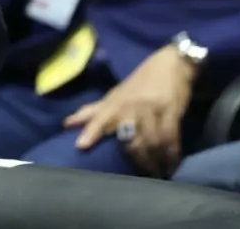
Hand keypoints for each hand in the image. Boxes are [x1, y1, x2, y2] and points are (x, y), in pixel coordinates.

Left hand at [64, 46, 195, 176]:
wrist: (170, 64)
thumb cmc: (138, 83)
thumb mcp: (114, 95)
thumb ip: (92, 112)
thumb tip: (67, 124)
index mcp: (114, 104)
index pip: (99, 118)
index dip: (90, 131)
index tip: (81, 146)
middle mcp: (131, 107)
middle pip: (129, 137)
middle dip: (133, 157)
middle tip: (136, 174)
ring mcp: (152, 110)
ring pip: (151, 141)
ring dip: (153, 161)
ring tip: (154, 175)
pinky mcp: (172, 113)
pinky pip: (171, 138)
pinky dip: (171, 154)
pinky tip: (171, 166)